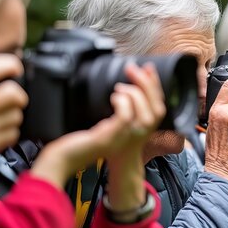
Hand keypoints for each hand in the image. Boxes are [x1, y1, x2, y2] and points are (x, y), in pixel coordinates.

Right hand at [0, 54, 27, 162]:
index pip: (0, 68)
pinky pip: (12, 134)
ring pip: (16, 115)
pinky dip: (6, 133)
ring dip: (9, 115)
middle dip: (15, 96)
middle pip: (15, 94)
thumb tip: (6, 66)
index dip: (11, 66)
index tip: (14, 68)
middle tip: (7, 97)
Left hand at [30, 64, 164, 197]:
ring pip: (144, 112)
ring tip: (120, 88)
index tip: (149, 68)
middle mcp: (136, 135)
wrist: (69, 158)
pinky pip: (125, 117)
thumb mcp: (109, 124)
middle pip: (157, 108)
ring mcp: (125, 137)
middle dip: (148, 83)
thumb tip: (125, 88)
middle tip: (134, 69)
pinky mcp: (111, 136)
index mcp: (138, 129)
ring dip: (134, 93)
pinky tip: (114, 98)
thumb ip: (121, 112)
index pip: (158, 105)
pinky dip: (122, 102)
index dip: (156, 85)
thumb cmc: (86, 141)